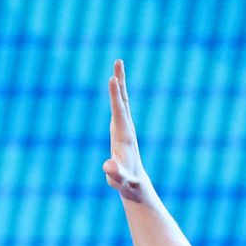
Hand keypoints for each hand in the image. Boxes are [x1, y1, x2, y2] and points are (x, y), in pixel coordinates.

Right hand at [102, 59, 149, 199]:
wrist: (136, 185)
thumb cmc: (127, 184)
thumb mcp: (121, 182)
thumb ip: (116, 174)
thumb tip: (109, 166)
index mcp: (125, 136)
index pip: (119, 112)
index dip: (115, 96)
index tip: (111, 79)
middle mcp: (126, 128)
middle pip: (124, 100)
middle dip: (120, 81)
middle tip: (118, 61)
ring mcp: (124, 128)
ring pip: (122, 101)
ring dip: (119, 83)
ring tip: (117, 65)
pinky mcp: (121, 130)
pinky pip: (119, 107)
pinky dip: (116, 94)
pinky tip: (115, 84)